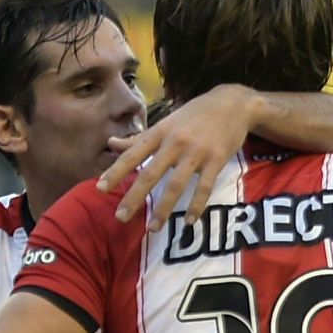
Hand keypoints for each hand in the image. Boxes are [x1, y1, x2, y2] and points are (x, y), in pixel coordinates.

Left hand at [97, 84, 263, 231]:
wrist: (233, 103)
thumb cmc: (194, 115)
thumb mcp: (165, 122)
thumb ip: (138, 138)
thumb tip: (110, 143)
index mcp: (160, 132)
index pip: (132, 154)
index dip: (115, 171)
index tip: (100, 188)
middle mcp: (175, 142)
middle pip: (150, 173)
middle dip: (134, 196)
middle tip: (120, 217)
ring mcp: (196, 152)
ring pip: (176, 184)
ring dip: (163, 208)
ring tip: (153, 228)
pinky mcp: (217, 159)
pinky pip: (204, 187)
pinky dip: (196, 206)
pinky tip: (188, 222)